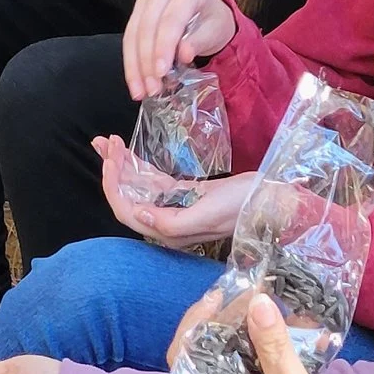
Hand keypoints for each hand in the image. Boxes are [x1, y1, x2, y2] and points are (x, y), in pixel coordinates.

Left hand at [94, 137, 256, 250]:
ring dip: (122, 164)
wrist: (269, 200)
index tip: (111, 159)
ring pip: (138, 186)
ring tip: (108, 141)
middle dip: (113, 169)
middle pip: (128, 196)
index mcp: (168, 232)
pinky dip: (139, 165)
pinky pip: (153, 180)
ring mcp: (174, 207)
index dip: (114, 185)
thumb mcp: (205, 215)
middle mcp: (165, 222)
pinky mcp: (183, 194)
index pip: (127, 210)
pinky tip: (128, 152)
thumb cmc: (240, 208)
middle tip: (104, 142)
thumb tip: (140, 213)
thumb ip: (170, 221)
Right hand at [124, 0, 237, 99]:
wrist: (206, 16)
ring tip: (141, 91)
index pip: (171, 19)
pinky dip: (131, 64)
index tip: (161, 72)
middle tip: (152, 88)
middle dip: (147, 61)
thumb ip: (199, 41)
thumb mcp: (215, 32)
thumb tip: (183, 55)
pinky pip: (128, 39)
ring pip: (133, 33)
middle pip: (148, 26)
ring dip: (135, 66)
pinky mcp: (137, 11)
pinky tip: (135, 83)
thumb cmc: (213, 23)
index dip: (164, 46)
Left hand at [167, 288, 350, 373]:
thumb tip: (256, 302)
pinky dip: (246, 353)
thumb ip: (273, 348)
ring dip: (233, 336)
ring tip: (255, 306)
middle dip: (217, 324)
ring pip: (216, 365)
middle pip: (197, 358)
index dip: (199, 322)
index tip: (223, 294)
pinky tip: (266, 334)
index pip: (185, 357)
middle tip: (242, 294)